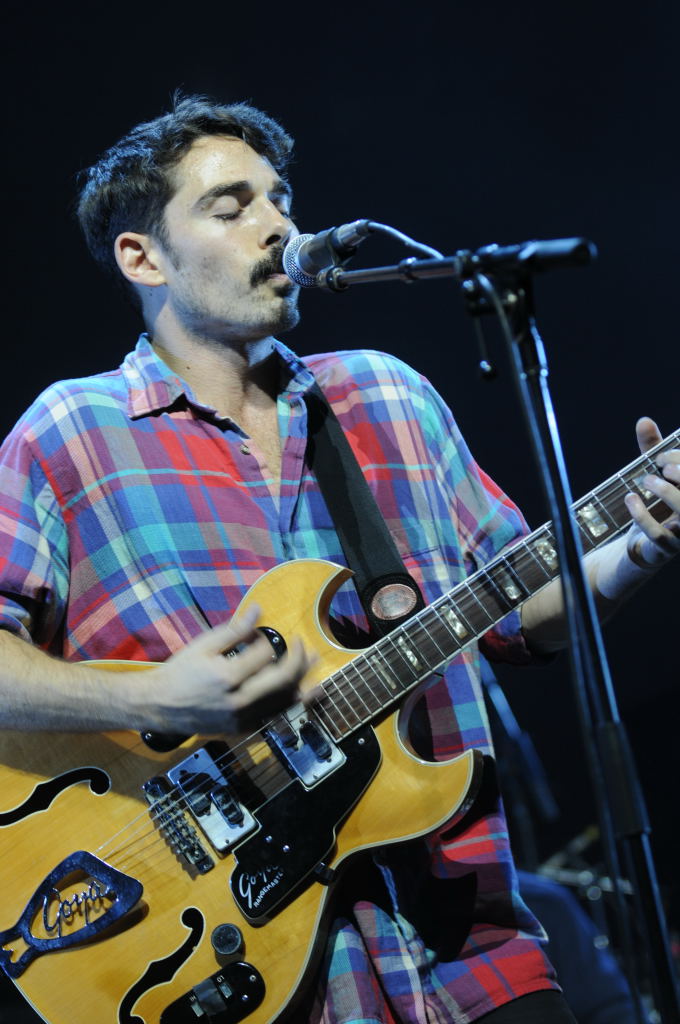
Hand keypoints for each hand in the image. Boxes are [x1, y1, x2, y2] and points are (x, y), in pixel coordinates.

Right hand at [138, 605, 312, 734]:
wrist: (160, 706)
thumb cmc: (181, 672)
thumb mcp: (204, 645)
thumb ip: (234, 630)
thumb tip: (258, 610)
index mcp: (228, 678)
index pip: (264, 654)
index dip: (267, 639)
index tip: (261, 634)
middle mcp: (239, 702)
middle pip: (284, 681)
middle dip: (300, 660)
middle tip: (305, 645)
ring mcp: (243, 719)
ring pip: (285, 702)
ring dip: (303, 682)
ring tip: (313, 666)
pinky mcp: (243, 729)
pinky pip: (274, 715)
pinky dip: (288, 701)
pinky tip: (298, 690)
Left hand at [625, 417, 679, 566]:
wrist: (642, 545)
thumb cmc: (654, 504)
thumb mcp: (653, 474)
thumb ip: (651, 449)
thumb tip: (644, 420)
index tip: (659, 456)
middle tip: (660, 467)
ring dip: (667, 492)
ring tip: (647, 480)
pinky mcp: (665, 549)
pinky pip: (658, 535)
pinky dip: (642, 515)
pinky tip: (630, 498)